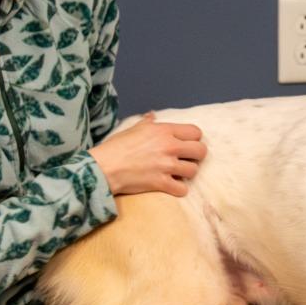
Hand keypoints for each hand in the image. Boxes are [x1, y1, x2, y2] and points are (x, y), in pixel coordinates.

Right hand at [88, 112, 206, 196]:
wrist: (104, 167)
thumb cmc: (117, 147)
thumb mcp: (133, 129)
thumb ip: (148, 122)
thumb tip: (152, 115)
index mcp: (164, 131)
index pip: (196, 132)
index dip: (194, 139)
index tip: (187, 145)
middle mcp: (169, 146)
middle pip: (201, 151)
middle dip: (196, 156)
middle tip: (186, 160)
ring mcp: (166, 166)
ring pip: (193, 171)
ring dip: (187, 173)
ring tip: (177, 173)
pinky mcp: (161, 183)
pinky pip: (183, 189)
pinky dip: (178, 189)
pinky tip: (171, 185)